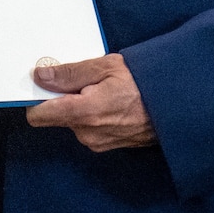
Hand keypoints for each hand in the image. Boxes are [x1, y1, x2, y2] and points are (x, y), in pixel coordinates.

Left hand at [23, 53, 156, 150]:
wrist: (177, 108)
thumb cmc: (144, 84)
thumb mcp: (106, 67)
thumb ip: (70, 73)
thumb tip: (40, 76)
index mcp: (84, 113)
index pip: (39, 115)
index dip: (36, 98)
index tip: (40, 83)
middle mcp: (87, 133)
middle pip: (55, 115)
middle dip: (62, 97)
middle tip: (83, 79)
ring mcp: (97, 142)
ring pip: (72, 120)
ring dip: (79, 105)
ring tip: (101, 89)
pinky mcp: (106, 145)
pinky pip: (87, 127)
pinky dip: (91, 114)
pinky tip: (109, 101)